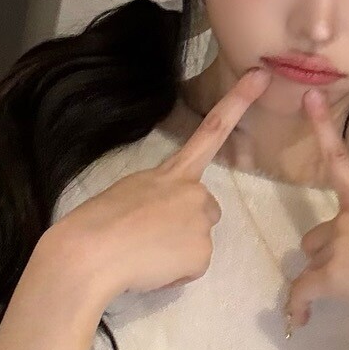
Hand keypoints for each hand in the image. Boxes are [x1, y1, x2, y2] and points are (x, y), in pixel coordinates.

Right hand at [47, 66, 271, 310]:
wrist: (88, 253)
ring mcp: (201, 223)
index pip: (211, 131)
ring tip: (143, 253)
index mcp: (171, 172)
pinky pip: (192, 268)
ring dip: (178, 250)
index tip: (260, 76)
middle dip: (187, 225)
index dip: (237, 102)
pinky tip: (150, 269)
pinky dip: (175, 273)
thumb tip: (168, 222)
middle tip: (148, 236)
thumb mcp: (129, 193)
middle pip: (206, 210)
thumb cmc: (95, 223)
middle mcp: (194, 192)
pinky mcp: (202, 254)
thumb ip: (159, 196)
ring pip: (198, 241)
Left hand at [286, 87, 348, 332]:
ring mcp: (339, 244)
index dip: (323, 127)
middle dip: (328, 255)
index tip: (309, 97)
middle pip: (317, 237)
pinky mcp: (333, 274)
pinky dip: (299, 306)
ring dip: (325, 277)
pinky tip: (302, 320)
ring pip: (314, 263)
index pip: (341, 160)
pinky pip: (302, 291)